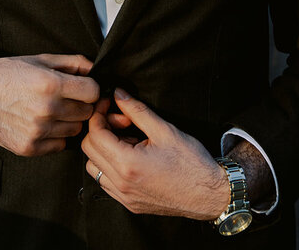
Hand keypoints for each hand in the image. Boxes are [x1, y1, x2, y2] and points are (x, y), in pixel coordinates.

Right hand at [0, 51, 99, 155]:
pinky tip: (43, 123)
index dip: (91, 88)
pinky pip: (59, 145)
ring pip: (74, 130)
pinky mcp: (28, 147)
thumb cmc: (10, 72)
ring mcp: (37, 131)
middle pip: (86, 113)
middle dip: (81, 104)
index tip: (84, 88)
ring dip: (69, 121)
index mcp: (51, 84)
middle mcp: (46, 110)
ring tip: (54, 110)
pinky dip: (56, 136)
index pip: (93, 92)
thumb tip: (95, 69)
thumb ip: (72, 63)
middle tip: (68, 99)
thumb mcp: (41, 59)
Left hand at [81, 89, 228, 219]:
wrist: (209, 194)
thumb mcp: (164, 129)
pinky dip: (110, 165)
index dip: (99, 114)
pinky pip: (106, 182)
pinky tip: (131, 156)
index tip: (109, 103)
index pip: (95, 134)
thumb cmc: (191, 162)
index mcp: (128, 164)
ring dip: (104, 149)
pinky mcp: (130, 204)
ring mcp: (124, 197)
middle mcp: (121, 184)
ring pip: (94, 168)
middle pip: (89, 151)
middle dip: (100, 129)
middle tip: (123, 120)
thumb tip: (118, 94)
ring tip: (128, 140)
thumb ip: (136, 110)